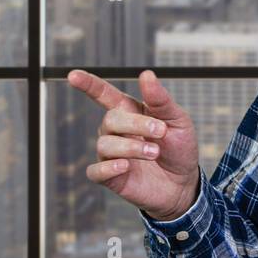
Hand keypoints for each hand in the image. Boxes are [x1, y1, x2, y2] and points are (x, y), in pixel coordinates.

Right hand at [68, 69, 199, 221]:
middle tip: (160, 132)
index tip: (73, 75)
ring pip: (105, 144)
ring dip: (131, 147)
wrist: (184, 183)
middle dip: (136, 124)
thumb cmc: (179, 148)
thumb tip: (146, 74)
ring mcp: (111, 154)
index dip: (88, 84)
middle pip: (110, 119)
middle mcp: (116, 131)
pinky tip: (126, 165)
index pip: (104, 94)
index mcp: (130, 112)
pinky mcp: (110, 177)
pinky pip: (95, 171)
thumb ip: (160, 100)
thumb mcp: (178, 121)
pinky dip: (108, 168)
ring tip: (155, 152)